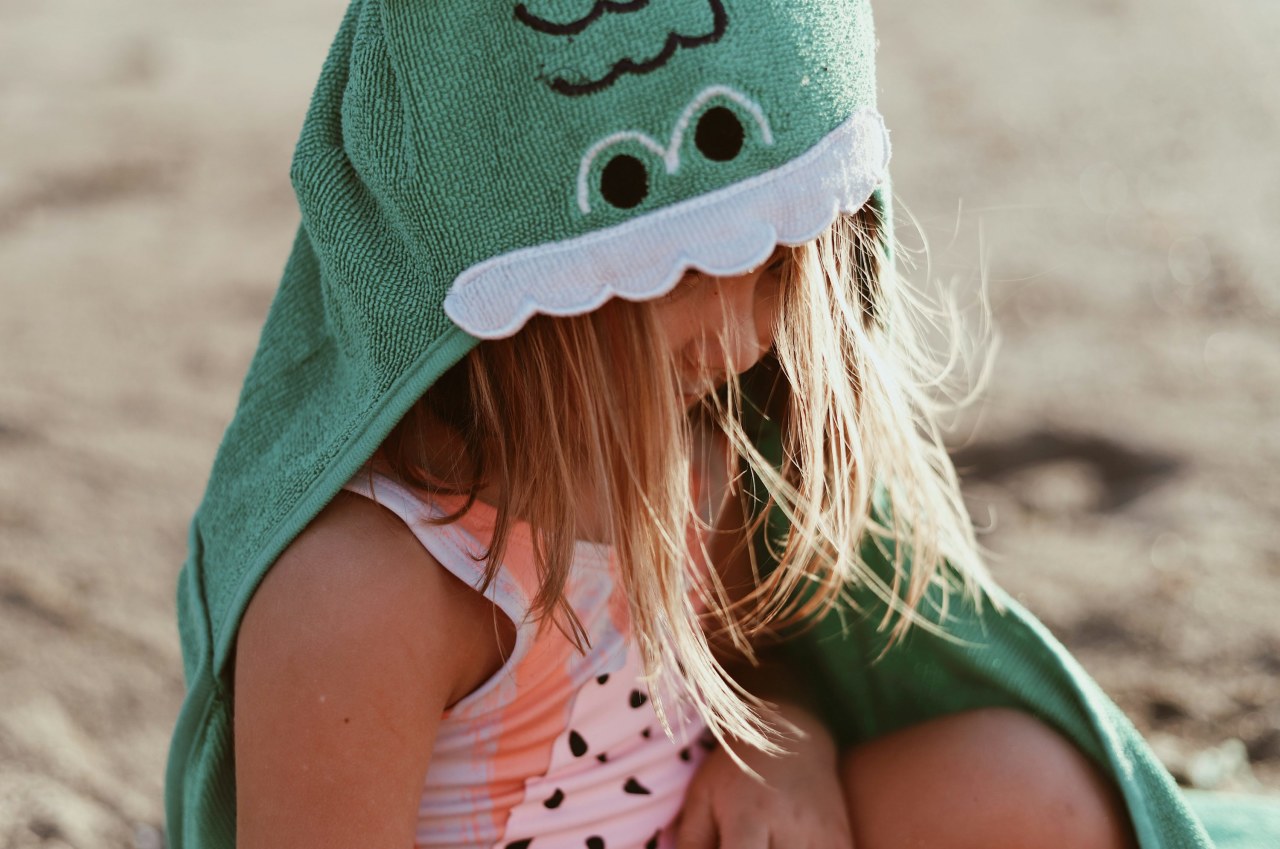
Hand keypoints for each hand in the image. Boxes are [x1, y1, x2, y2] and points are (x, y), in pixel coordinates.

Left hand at [675, 705, 854, 848]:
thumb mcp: (702, 796)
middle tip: (743, 846)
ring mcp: (822, 836)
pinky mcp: (842, 839)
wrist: (792, 733)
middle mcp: (790, 829)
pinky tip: (787, 845)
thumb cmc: (736, 768)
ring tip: (765, 842)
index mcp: (750, 816)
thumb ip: (691, 842)